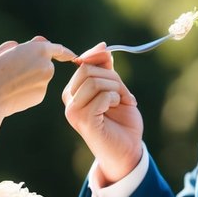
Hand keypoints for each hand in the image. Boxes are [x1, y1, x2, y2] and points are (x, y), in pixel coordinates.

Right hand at [0, 37, 76, 118]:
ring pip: (41, 76)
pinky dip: (29, 89)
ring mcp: (45, 82)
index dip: (65, 52)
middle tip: (15, 70)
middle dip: (36, 65)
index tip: (71, 56)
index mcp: (39, 49)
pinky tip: (15, 91)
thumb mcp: (4, 51)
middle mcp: (47, 65)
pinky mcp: (41, 95)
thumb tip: (33, 44)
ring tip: (12, 81)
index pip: (58, 49)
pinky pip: (37, 88)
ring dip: (32, 77)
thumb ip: (23, 45)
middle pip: (46, 63)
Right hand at [62, 44, 142, 182]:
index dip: (104, 65)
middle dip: (113, 77)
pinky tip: (118, 107)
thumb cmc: (121, 121)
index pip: (84, 63)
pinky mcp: (83, 121)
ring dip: (117, 88)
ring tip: (123, 100)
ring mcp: (73, 112)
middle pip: (88, 70)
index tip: (118, 81)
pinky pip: (101, 96)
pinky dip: (115, 98)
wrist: (127, 150)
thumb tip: (101, 46)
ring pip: (94, 81)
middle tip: (124, 94)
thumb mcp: (115, 88)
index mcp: (73, 92)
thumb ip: (106, 68)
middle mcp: (69, 101)